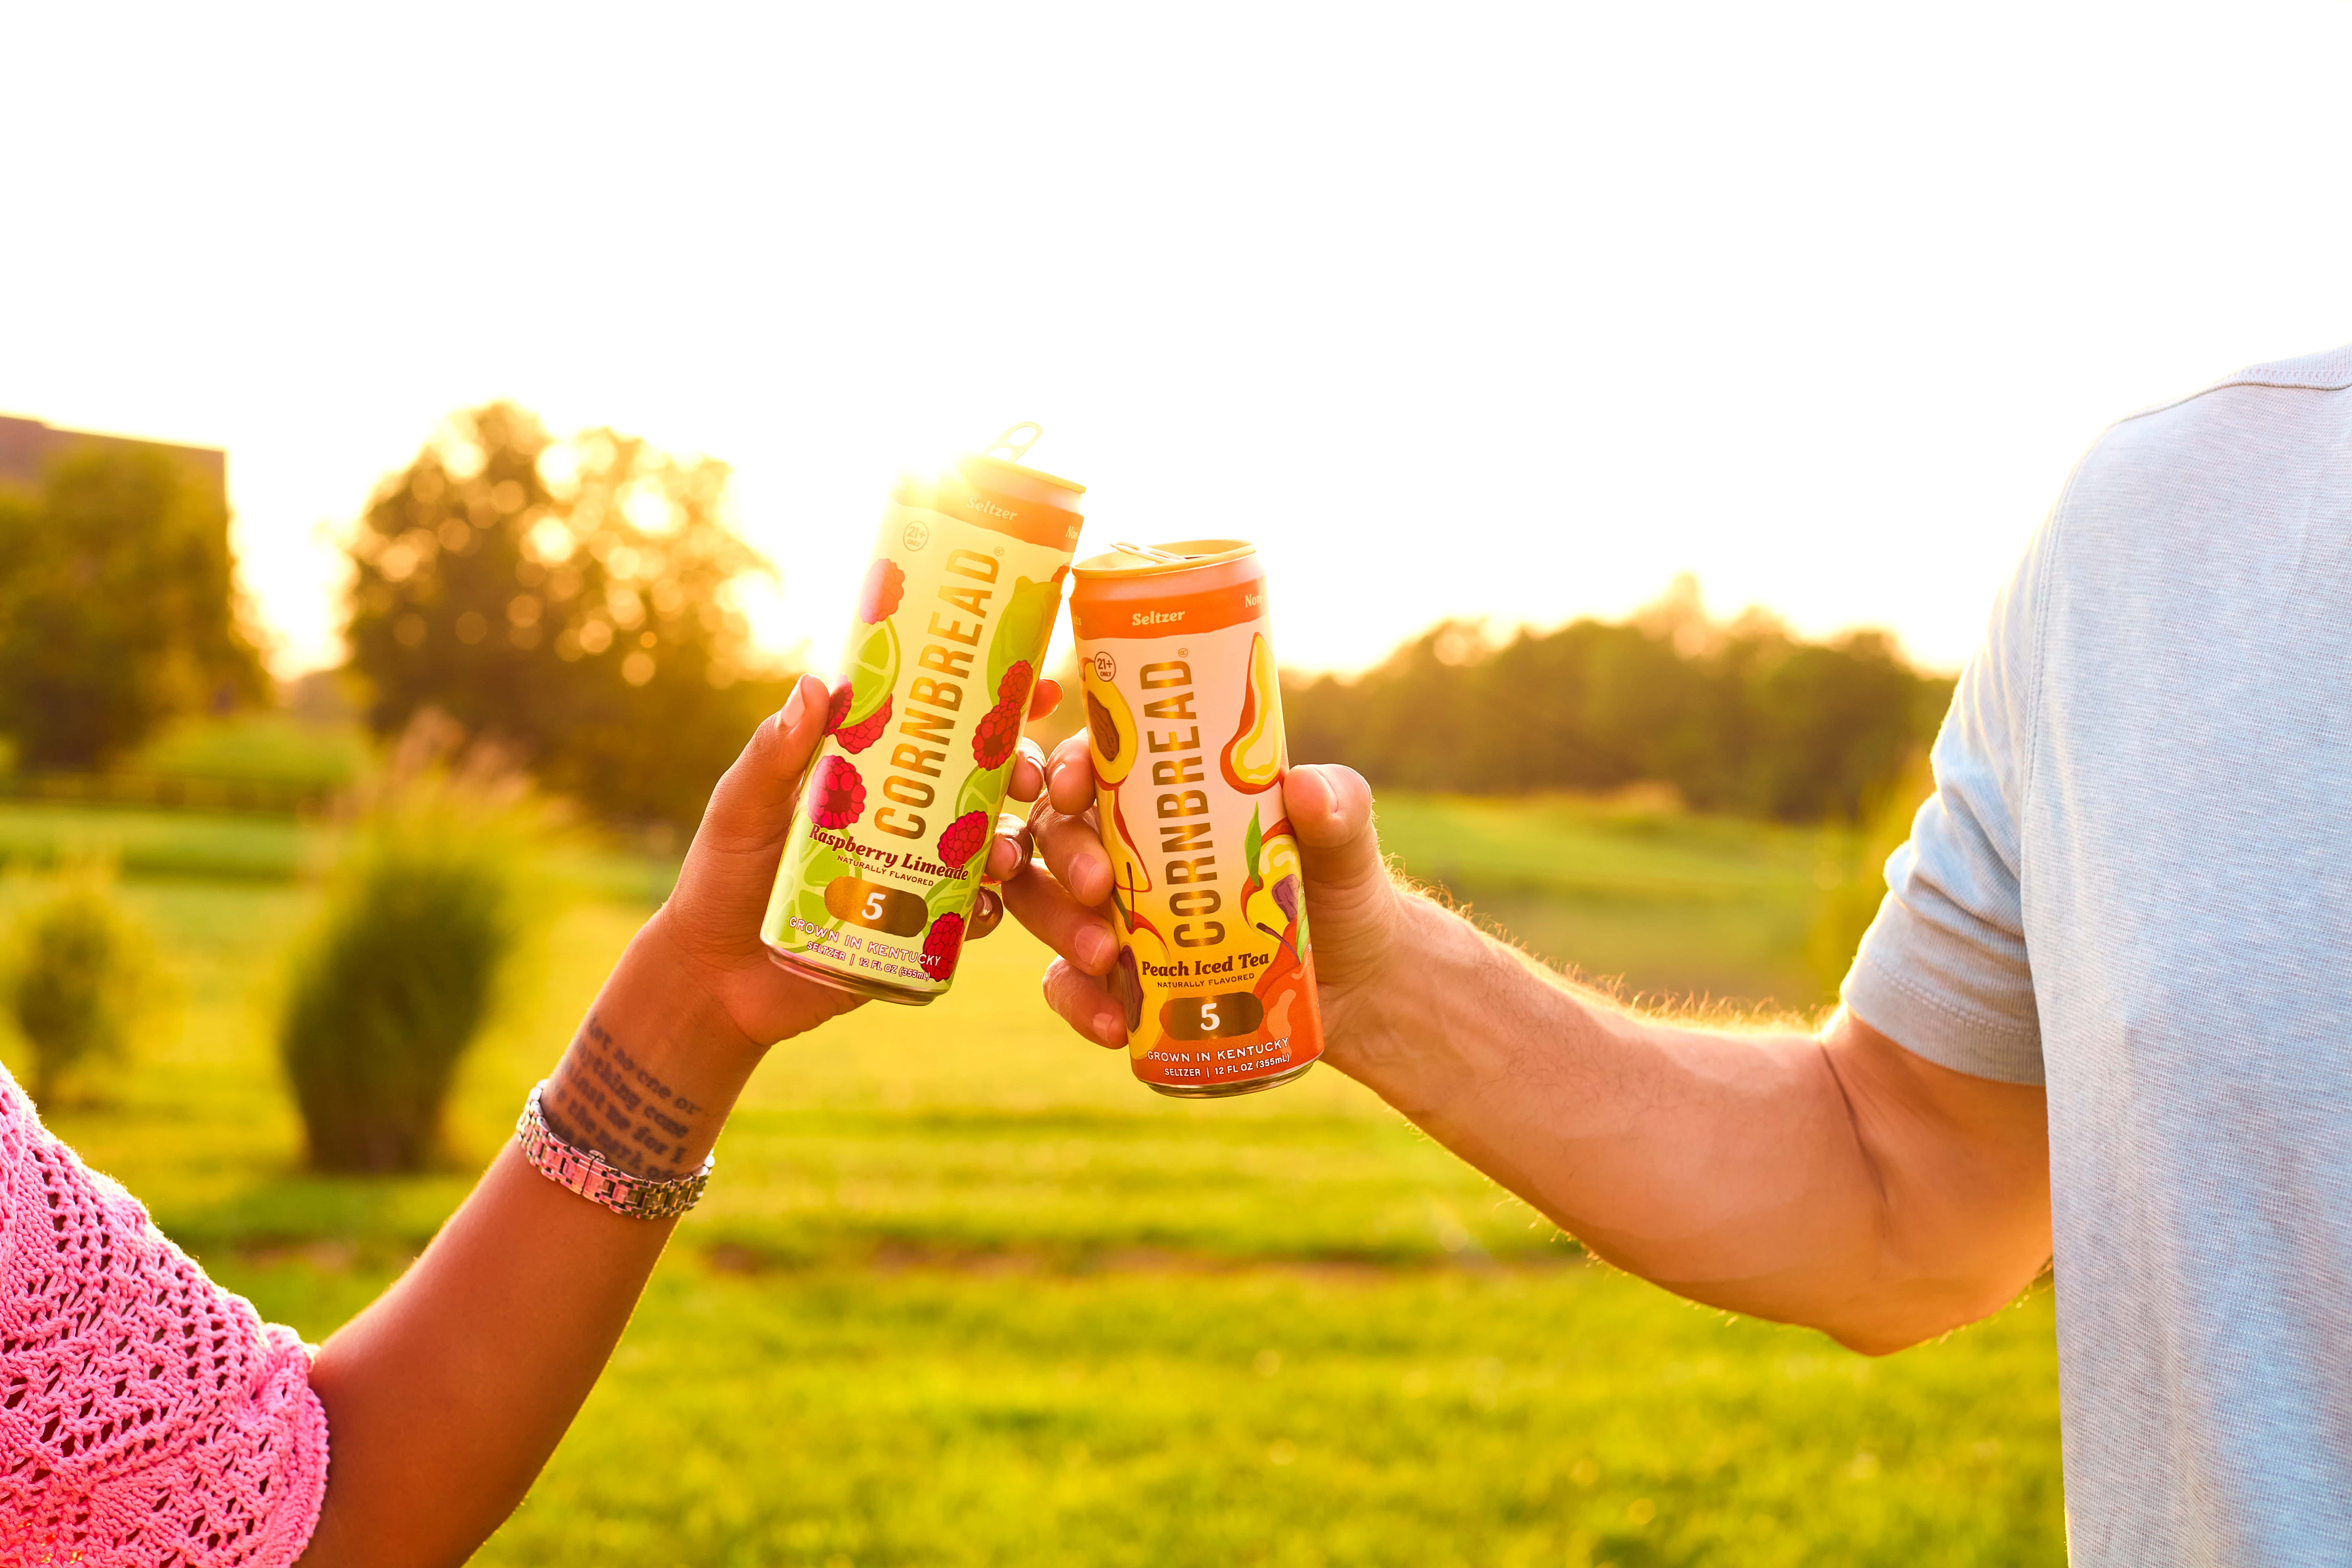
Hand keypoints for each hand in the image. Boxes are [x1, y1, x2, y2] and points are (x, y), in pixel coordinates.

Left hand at [648, 670, 1063, 1049]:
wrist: (714, 977)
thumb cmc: (722, 879)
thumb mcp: (743, 807)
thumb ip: (774, 754)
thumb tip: (815, 685)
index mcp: (874, 776)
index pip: (941, 728)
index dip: (997, 703)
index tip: (1040, 687)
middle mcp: (907, 821)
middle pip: (984, 784)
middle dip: (1020, 775)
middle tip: (1027, 779)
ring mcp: (918, 877)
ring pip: (991, 851)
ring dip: (1012, 847)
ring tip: (1005, 857)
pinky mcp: (918, 934)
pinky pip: (970, 920)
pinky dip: (985, 914)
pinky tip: (984, 910)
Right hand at [999, 733, 1407, 1058]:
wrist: (1355, 987)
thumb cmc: (1340, 893)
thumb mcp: (1345, 846)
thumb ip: (1337, 810)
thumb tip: (1306, 789)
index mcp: (1167, 797)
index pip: (1097, 762)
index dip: (1069, 768)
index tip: (1075, 790)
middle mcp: (1128, 848)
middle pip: (1057, 832)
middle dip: (1064, 854)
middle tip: (1096, 884)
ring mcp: (1117, 915)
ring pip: (1046, 905)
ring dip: (1059, 926)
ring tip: (1103, 956)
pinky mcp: (1121, 979)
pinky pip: (1070, 986)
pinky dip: (1079, 1003)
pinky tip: (1111, 1025)